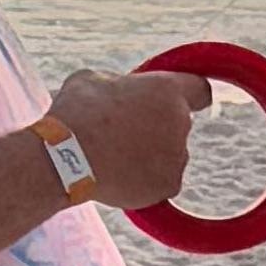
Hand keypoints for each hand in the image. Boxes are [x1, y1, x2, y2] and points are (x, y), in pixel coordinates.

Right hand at [52, 61, 214, 209]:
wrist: (65, 159)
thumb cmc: (75, 114)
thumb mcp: (93, 80)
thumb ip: (120, 85)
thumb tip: (123, 91)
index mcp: (167, 90)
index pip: (200, 90)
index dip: (188, 94)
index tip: (175, 100)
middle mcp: (181, 122)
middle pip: (178, 123)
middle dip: (157, 125)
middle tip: (124, 131)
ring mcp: (178, 156)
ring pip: (171, 154)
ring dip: (152, 154)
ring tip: (115, 156)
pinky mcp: (170, 185)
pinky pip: (162, 180)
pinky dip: (146, 179)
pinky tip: (119, 175)